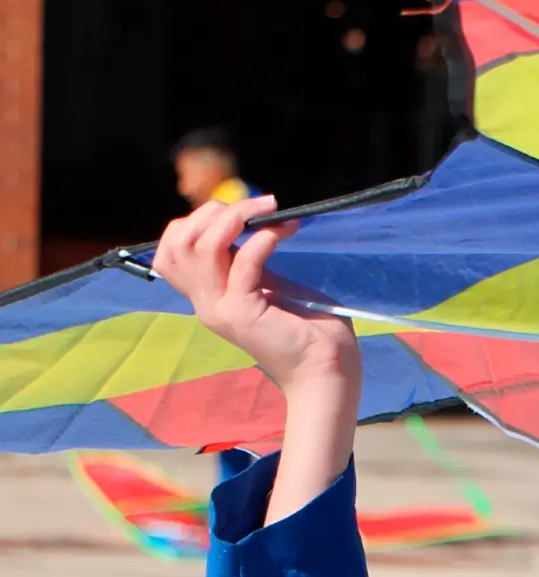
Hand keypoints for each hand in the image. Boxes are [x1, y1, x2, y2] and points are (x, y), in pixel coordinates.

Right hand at [153, 195, 361, 523]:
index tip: (240, 210)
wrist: (328, 371)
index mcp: (209, 296)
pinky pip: (243, 262)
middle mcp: (206, 303)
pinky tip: (283, 232)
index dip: (196, 220)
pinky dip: (262, 239)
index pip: (172, 249)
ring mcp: (221, 309)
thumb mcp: (270, 287)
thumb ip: (250, 262)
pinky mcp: (244, 313)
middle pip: (178, 242)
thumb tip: (250, 225)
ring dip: (236, 217)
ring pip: (201, 246)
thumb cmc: (309, 330)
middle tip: (258, 205)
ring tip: (272, 210)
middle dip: (213, 212)